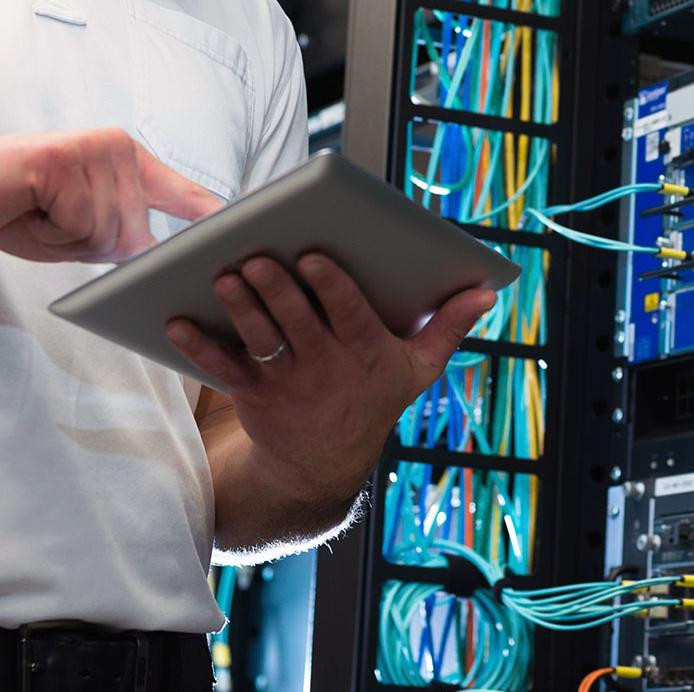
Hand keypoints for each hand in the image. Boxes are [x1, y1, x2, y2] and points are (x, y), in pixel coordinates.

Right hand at [0, 128, 221, 261]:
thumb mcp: (82, 224)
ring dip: (68, 241)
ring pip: (107, 234)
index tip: (238, 225)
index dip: (208, 212)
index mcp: (126, 160)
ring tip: (39, 214)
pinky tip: (29, 210)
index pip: (179, 190)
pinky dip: (50, 233)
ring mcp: (92, 152)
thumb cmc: (18, 208)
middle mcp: (116, 149)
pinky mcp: (63, 161)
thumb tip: (154, 249)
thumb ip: (123, 232)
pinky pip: (78, 226)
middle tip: (52, 221)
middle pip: (135, 233)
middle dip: (91, 246)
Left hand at [164, 253, 496, 500]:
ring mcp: (286, 381)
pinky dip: (198, 346)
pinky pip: (221, 368)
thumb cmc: (373, 399)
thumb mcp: (419, 368)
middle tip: (257, 258)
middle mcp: (325, 366)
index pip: (349, 314)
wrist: (323, 466)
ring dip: (239, 308)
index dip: (332, 287)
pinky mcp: (251, 393)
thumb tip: (487, 292)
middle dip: (276, 289)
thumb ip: (449, 326)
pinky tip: (176, 321)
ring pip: (259, 339)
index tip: (316, 256)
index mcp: (366, 351)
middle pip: (297, 322)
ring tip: (223, 277)